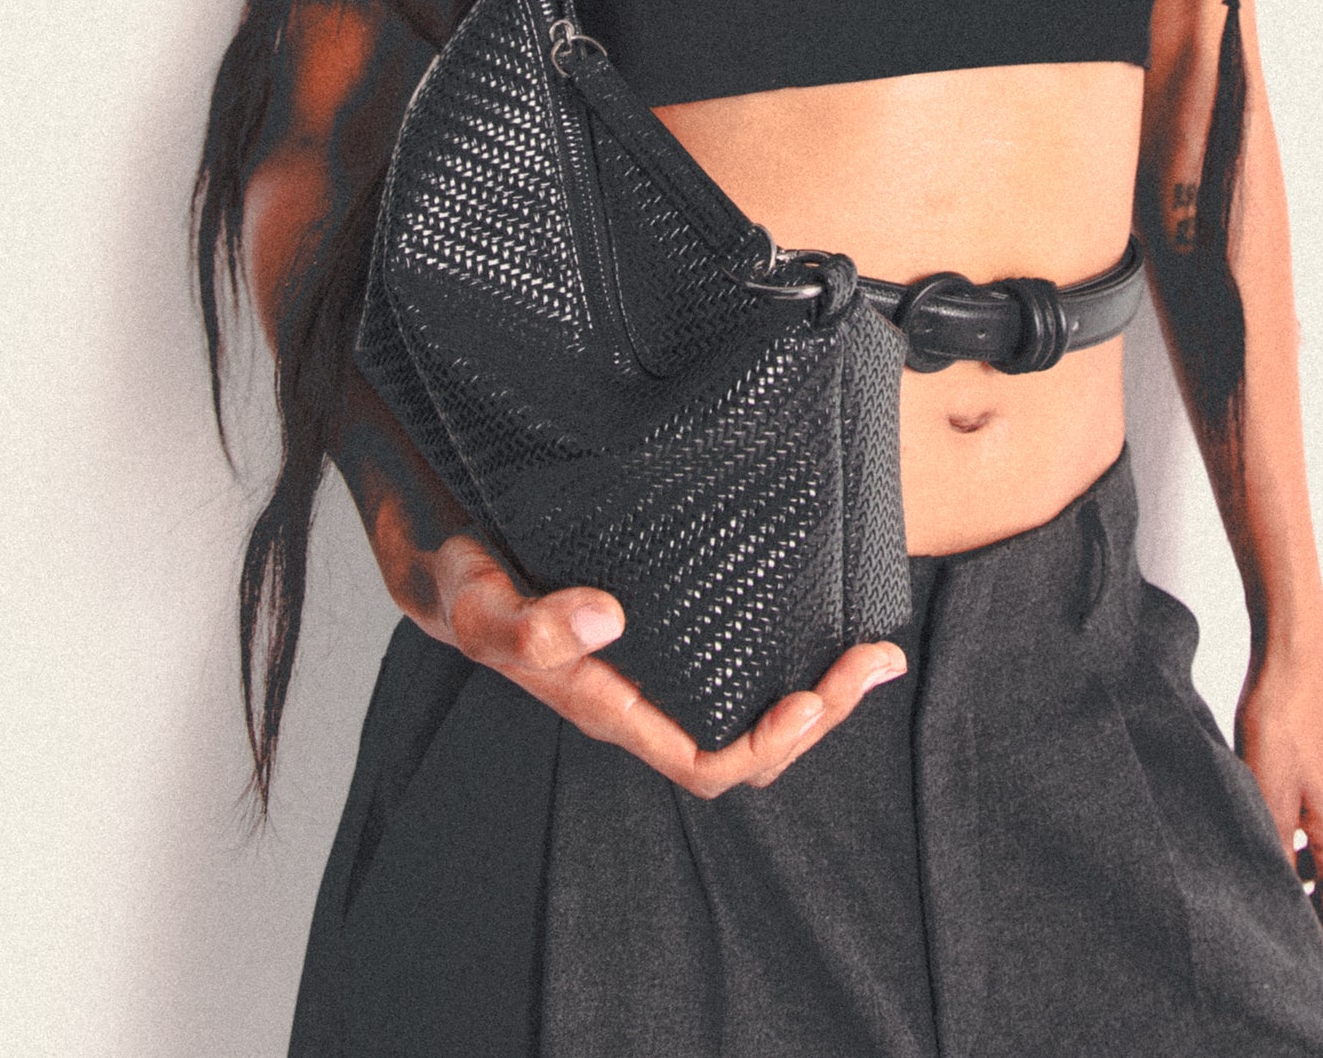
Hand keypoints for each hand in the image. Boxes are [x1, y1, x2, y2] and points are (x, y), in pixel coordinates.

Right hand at [428, 535, 907, 795]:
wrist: (446, 560)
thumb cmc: (466, 586)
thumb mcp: (486, 603)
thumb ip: (534, 625)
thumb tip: (610, 617)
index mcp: (611, 708)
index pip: (705, 761)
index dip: (768, 744)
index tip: (817, 698)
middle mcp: (644, 700)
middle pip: (748, 746)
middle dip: (820, 714)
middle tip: (876, 660)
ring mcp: (658, 671)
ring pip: (752, 711)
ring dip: (818, 691)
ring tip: (872, 648)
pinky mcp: (664, 632)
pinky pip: (738, 667)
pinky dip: (788, 654)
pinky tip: (820, 619)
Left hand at [1234, 653, 1322, 951]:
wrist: (1294, 661)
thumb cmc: (1279, 724)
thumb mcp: (1264, 796)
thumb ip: (1271, 855)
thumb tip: (1269, 903)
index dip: (1318, 950)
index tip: (1277, 949)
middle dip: (1305, 916)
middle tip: (1257, 913)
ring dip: (1299, 882)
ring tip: (1254, 874)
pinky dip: (1300, 849)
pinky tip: (1264, 830)